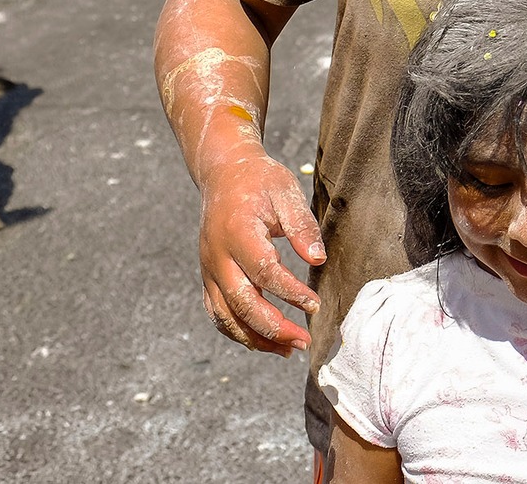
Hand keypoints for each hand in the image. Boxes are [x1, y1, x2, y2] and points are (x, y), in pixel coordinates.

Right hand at [196, 150, 324, 355]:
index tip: (316, 305)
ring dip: (256, 338)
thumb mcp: (285, 191)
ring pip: (226, 316)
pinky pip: (218, 313)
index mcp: (237, 233)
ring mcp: (208, 270)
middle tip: (304, 342)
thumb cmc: (260, 182)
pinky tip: (263, 342)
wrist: (224, 175)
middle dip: (274, 327)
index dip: (290, 293)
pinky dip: (238, 332)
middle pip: (241, 302)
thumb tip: (318, 259)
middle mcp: (216, 257)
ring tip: (288, 350)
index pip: (264, 271)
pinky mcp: (208, 278)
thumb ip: (301, 226)